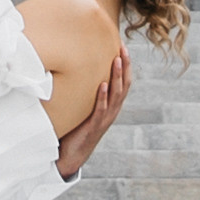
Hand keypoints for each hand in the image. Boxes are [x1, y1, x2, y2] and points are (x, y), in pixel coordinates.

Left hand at [57, 42, 129, 179]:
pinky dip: (102, 97)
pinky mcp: (95, 126)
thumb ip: (86, 90)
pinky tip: (102, 85)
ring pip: (116, 95)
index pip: (124, 81)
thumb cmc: (78, 126)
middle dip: (125, 66)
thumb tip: (75, 66)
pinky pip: (101, 110)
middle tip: (123, 48)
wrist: (73, 154)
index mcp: (112, 104)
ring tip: (116, 60)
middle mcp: (112, 110)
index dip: (126, 64)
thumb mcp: (86, 106)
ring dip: (116, 77)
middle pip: (124, 84)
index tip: (122, 45)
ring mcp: (105, 118)